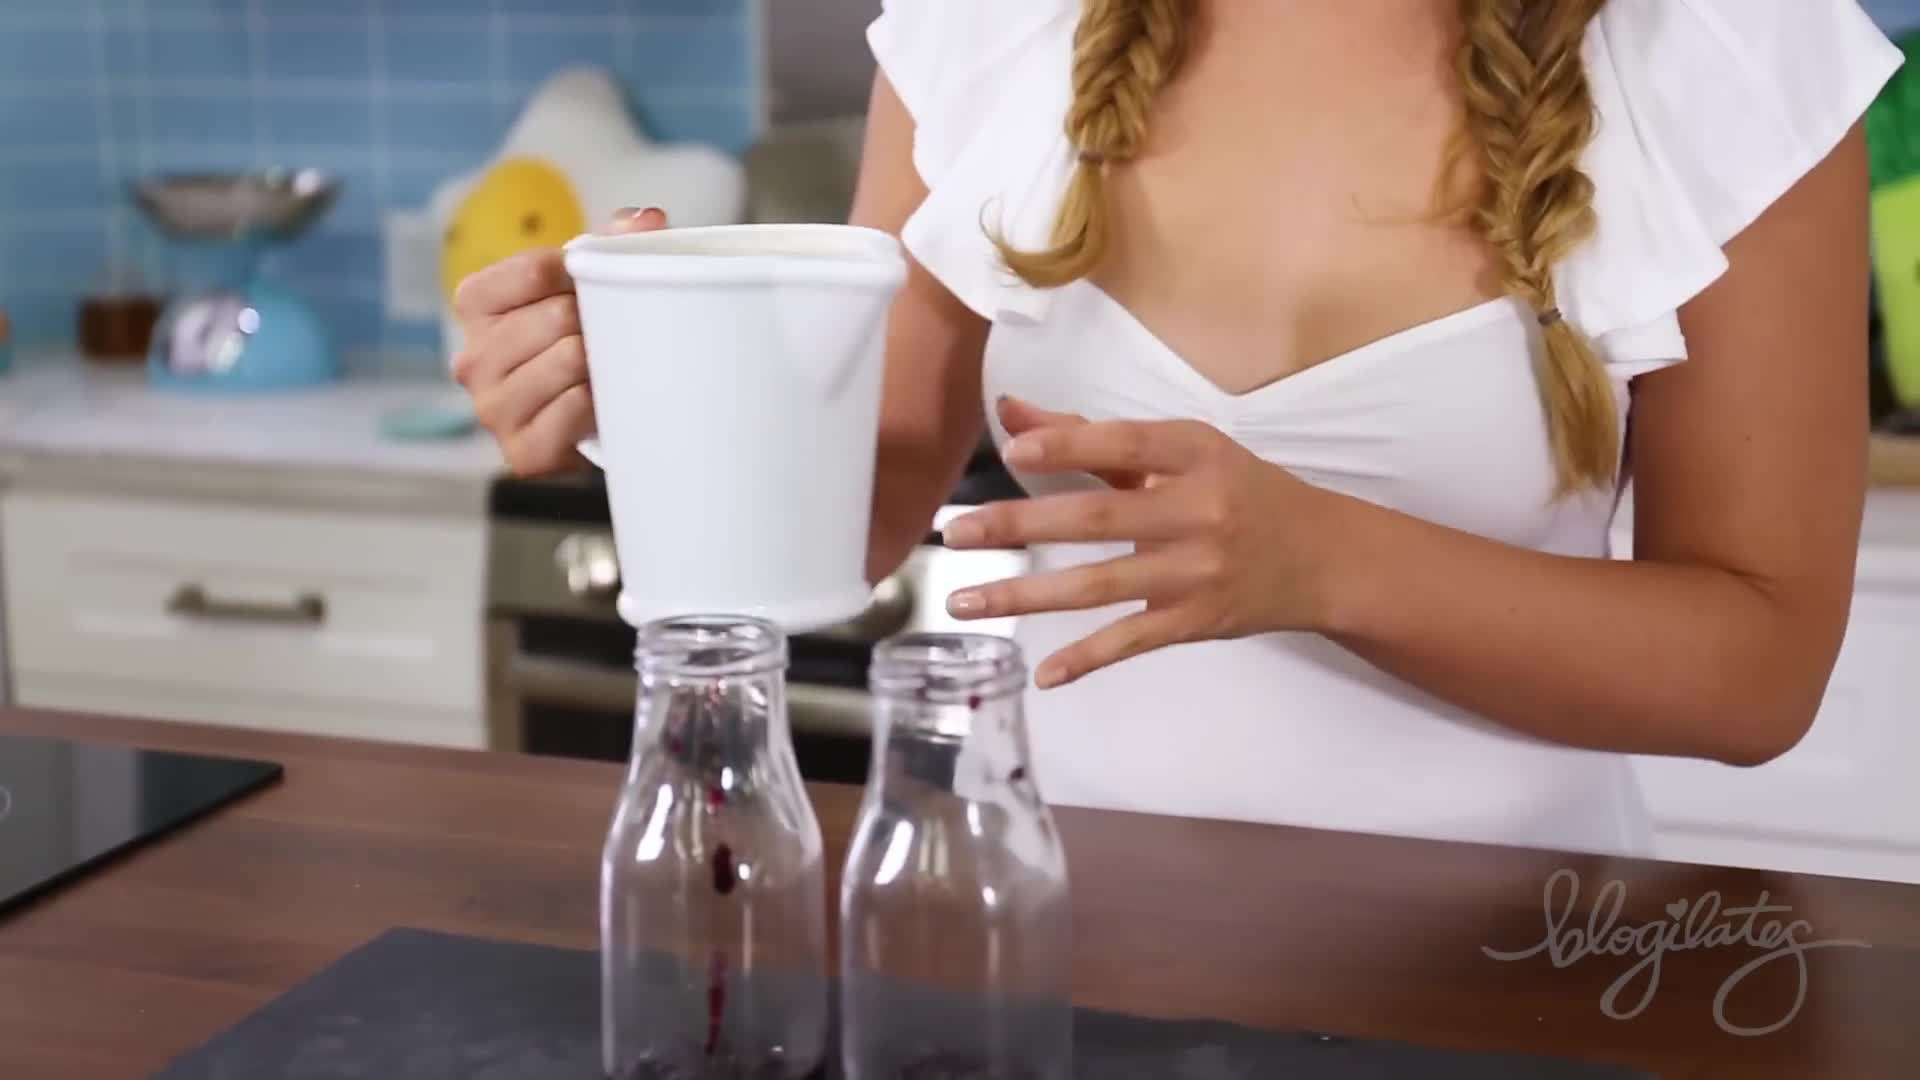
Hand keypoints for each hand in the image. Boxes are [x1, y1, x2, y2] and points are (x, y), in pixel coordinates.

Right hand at [452, 206, 667, 474]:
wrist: (585, 428)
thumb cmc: (580, 344)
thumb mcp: (587, 286)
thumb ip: (612, 243)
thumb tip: (650, 219)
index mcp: (475, 305)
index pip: (532, 271)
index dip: (578, 273)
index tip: (596, 285)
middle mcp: (471, 357)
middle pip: (555, 317)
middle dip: (594, 323)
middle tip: (608, 335)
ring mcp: (492, 408)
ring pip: (567, 361)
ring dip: (600, 362)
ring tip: (605, 368)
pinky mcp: (521, 451)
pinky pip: (574, 409)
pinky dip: (597, 402)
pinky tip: (599, 402)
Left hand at [940, 396, 1349, 687]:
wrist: (1323, 557)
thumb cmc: (1238, 492)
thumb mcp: (1180, 453)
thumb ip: (1092, 436)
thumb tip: (1012, 413)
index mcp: (1196, 453)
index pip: (1126, 444)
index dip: (1069, 446)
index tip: (1010, 452)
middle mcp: (1199, 509)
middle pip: (1098, 518)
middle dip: (1020, 526)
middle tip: (955, 533)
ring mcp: (1199, 570)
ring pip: (1100, 585)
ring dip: (1026, 596)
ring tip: (964, 602)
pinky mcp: (1199, 620)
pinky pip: (1132, 641)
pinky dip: (1086, 659)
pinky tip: (1041, 673)